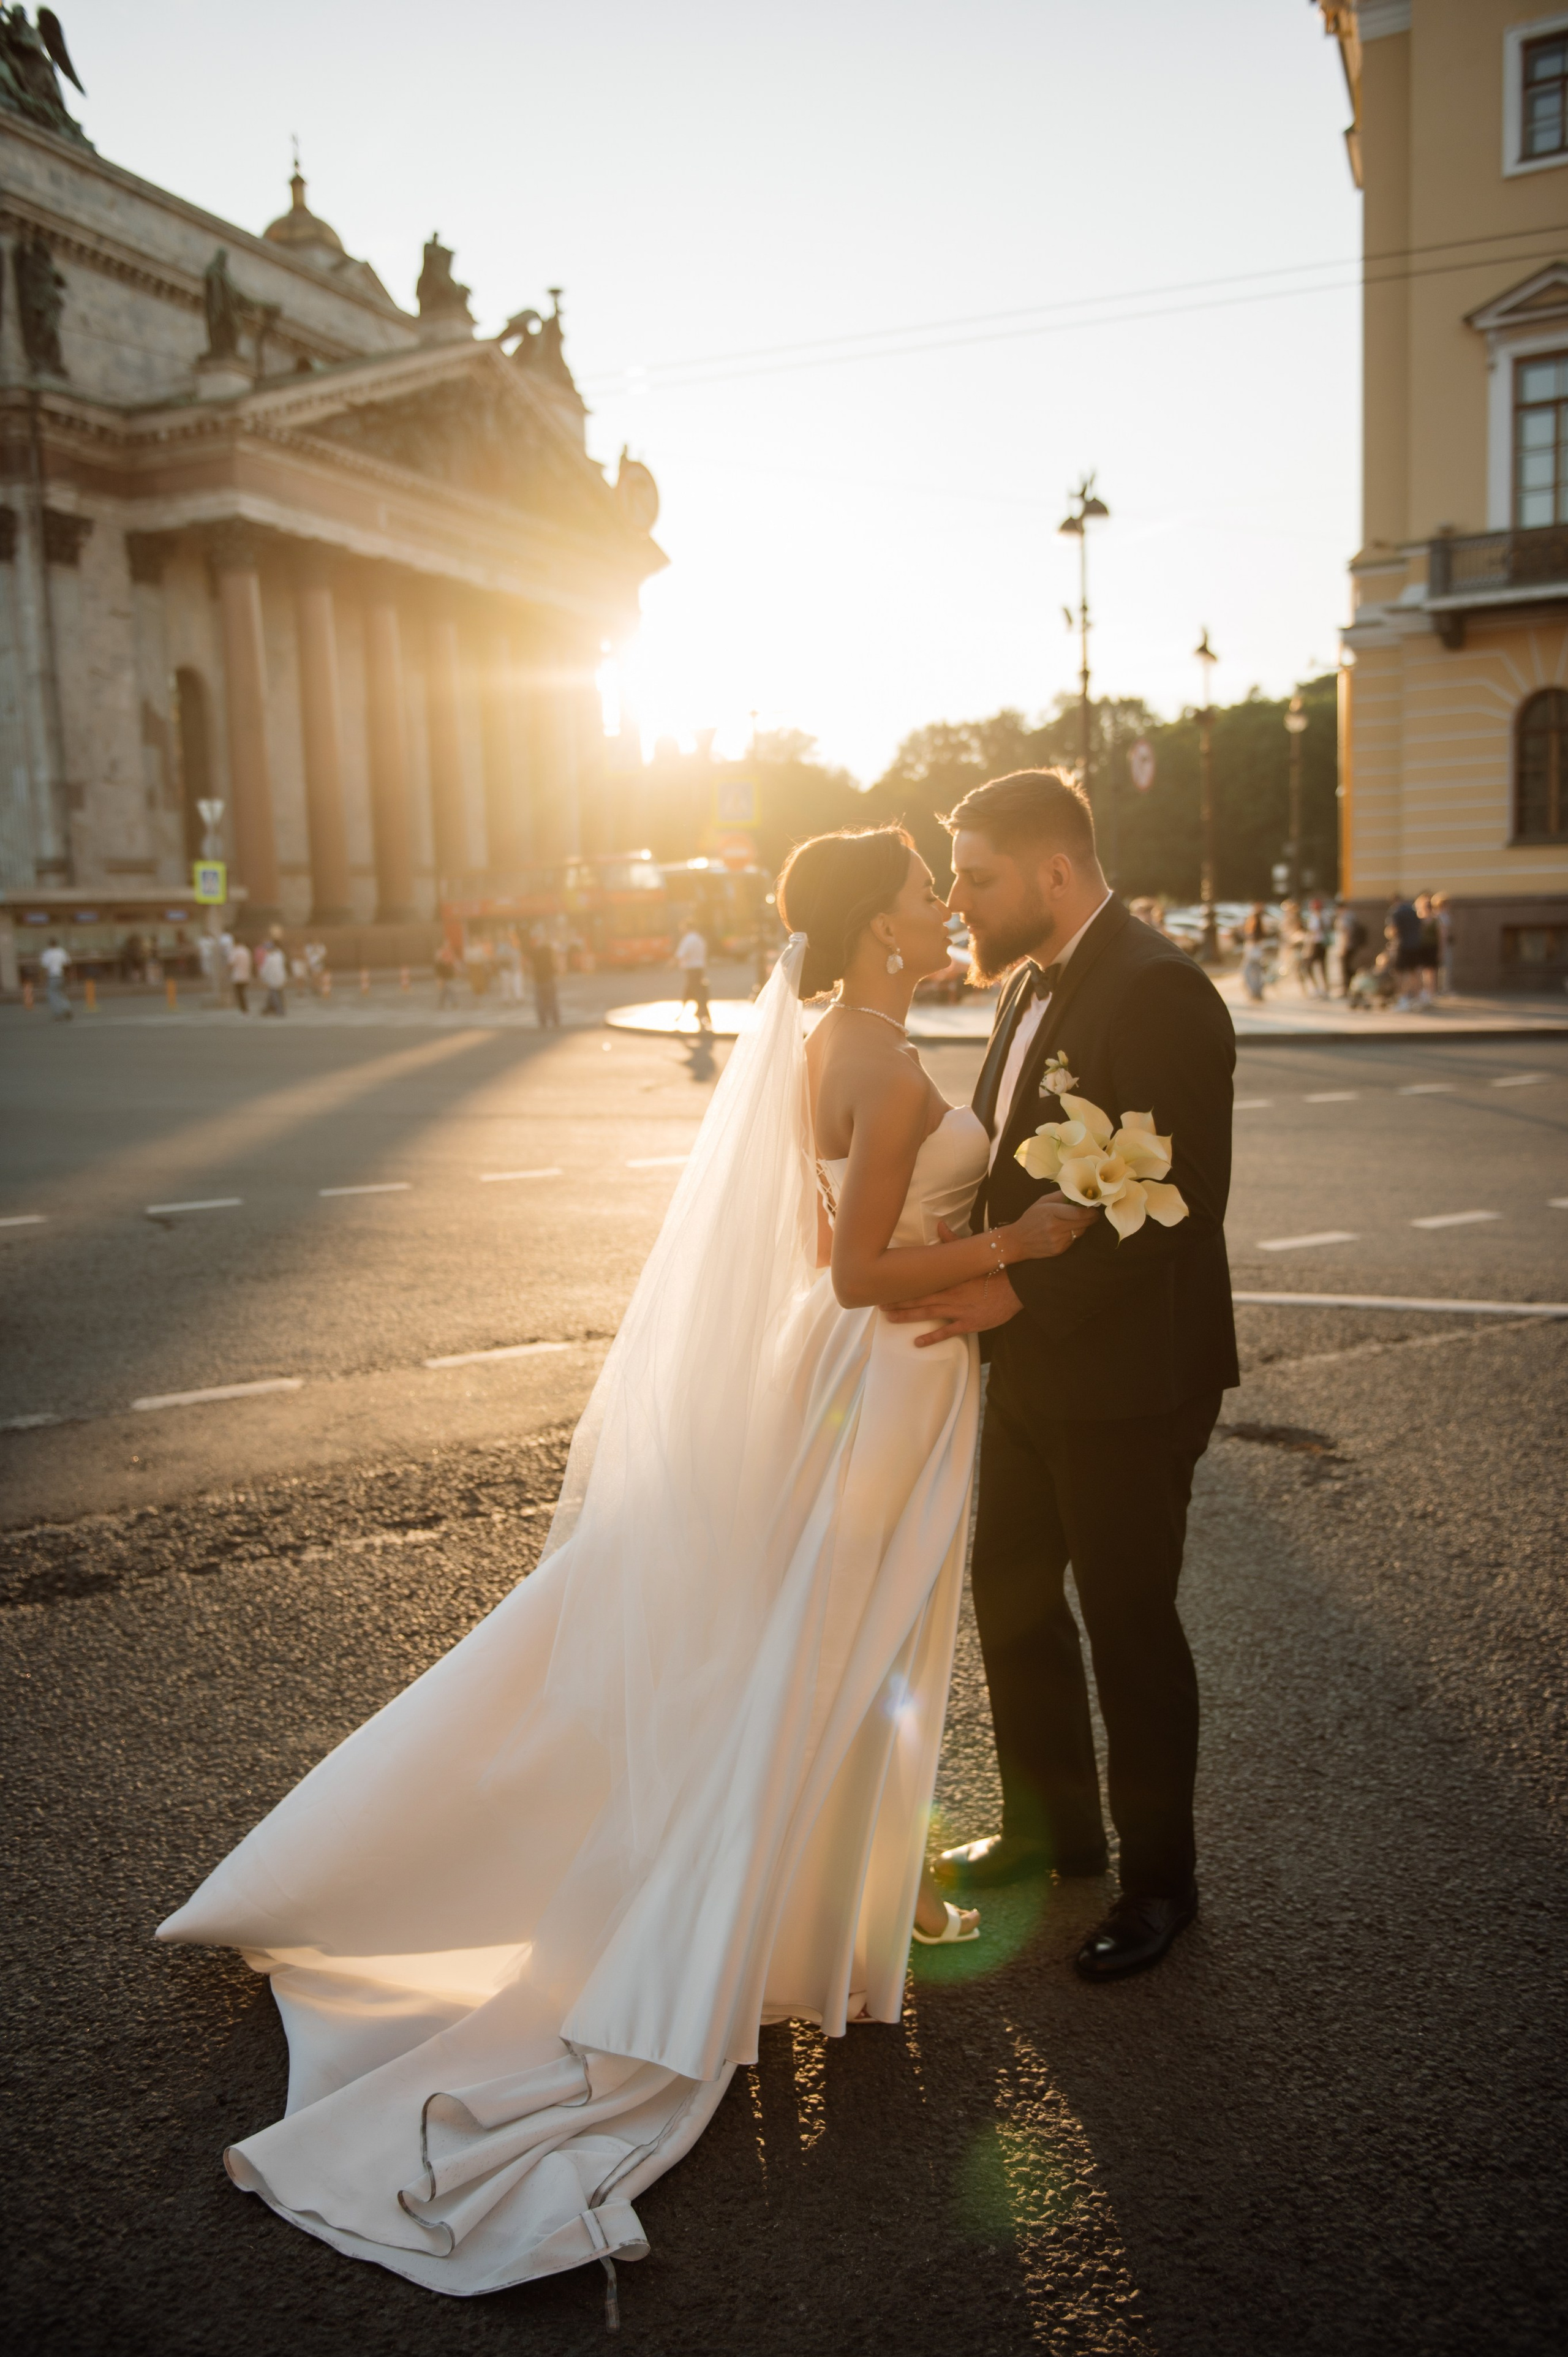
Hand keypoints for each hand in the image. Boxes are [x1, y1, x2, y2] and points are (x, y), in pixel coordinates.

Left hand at [885, 1226, 1025, 1346]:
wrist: (1016, 1286)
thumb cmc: (995, 1270)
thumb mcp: (973, 1253)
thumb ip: (953, 1242)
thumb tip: (940, 1224)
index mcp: (949, 1277)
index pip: (920, 1280)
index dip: (902, 1283)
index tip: (885, 1283)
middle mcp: (949, 1294)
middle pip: (917, 1298)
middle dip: (897, 1301)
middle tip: (879, 1303)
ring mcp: (957, 1310)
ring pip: (926, 1313)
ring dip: (907, 1316)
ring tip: (889, 1317)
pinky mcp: (967, 1323)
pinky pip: (946, 1332)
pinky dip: (931, 1338)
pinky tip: (917, 1343)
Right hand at [1004, 1192, 1098, 1261]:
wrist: (1017, 1241)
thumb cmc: (1031, 1218)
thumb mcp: (1042, 1202)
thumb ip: (1061, 1196)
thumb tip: (1079, 1192)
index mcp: (1051, 1213)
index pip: (1079, 1213)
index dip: (1091, 1211)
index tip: (1095, 1207)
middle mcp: (1055, 1228)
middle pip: (1083, 1223)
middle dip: (1091, 1218)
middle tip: (1093, 1213)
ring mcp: (1058, 1240)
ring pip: (1080, 1232)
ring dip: (1082, 1226)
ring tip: (1075, 1221)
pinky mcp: (1059, 1250)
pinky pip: (1073, 1240)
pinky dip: (1072, 1234)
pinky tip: (1064, 1231)